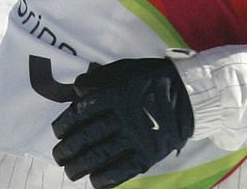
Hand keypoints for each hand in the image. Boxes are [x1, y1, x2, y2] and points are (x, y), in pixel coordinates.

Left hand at [51, 58, 193, 187]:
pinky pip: (124, 170)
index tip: (57, 132)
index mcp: (116, 94)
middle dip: (68, 148)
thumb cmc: (150, 78)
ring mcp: (138, 137)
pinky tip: (94, 182)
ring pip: (102, 155)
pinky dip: (107, 178)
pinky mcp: (150, 154)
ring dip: (81, 166)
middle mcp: (125, 117)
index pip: (82, 111)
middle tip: (58, 155)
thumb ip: (98, 78)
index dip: (65, 123)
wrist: (188, 94)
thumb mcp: (123, 69)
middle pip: (88, 136)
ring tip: (70, 171)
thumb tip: (76, 91)